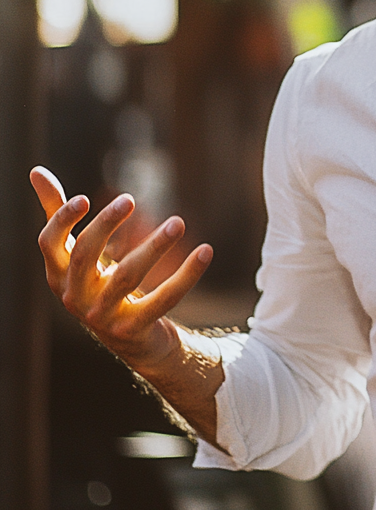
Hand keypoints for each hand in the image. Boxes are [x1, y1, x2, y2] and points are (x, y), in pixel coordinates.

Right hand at [32, 166, 212, 372]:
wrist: (130, 339)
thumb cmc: (99, 284)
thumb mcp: (77, 251)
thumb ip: (57, 212)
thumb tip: (35, 171)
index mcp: (59, 275)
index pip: (49, 245)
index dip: (62, 221)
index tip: (83, 198)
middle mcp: (75, 297)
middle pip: (85, 258)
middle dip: (105, 226)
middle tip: (130, 198)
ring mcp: (103, 316)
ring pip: (127, 277)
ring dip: (154, 246)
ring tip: (178, 222)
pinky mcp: (135, 328)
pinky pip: (163, 299)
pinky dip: (186, 275)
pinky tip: (205, 251)